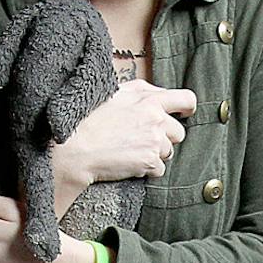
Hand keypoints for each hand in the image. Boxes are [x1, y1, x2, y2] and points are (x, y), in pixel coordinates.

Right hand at [51, 78, 193, 189]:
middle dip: (166, 138)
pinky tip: (128, 163)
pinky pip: (159, 169)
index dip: (187, 109)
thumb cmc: (88, 119)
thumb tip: (156, 95)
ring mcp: (155, 140)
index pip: (186, 99)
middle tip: (144, 140)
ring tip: (131, 151)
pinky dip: (146, 170)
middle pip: (179, 132)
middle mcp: (156, 118)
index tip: (184, 114)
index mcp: (149, 98)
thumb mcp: (115, 93)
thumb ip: (140, 92)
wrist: (75, 147)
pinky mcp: (150, 161)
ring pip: (169, 152)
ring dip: (155, 154)